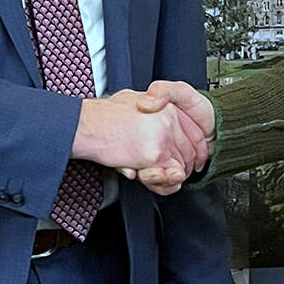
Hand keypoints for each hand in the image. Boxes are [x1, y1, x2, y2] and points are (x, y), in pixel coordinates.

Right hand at [72, 90, 208, 193]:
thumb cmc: (104, 115)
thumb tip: (157, 124)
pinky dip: (161, 183)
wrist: (88, 124)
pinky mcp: (156, 153)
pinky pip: (169, 175)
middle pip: (191, 151)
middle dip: (180, 167)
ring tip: (151, 175)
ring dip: (169, 177)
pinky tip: (146, 177)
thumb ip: (150, 109)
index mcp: (168, 105)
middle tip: (167, 174)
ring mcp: (165, 135)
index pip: (195, 132)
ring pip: (181, 165)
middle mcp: (170, 118)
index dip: (194, 150)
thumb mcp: (134, 100)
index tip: (187, 161)